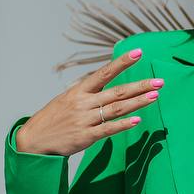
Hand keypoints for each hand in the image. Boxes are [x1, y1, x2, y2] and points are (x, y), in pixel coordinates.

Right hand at [15, 47, 162, 156]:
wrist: (34, 140)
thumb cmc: (54, 118)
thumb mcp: (67, 99)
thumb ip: (88, 93)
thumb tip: (108, 84)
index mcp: (79, 91)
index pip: (104, 72)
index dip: (122, 62)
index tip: (139, 52)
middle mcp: (83, 103)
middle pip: (117, 92)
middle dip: (140, 86)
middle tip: (160, 81)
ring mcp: (85, 120)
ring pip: (116, 109)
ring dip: (138, 102)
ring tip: (155, 96)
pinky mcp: (86, 137)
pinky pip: (108, 129)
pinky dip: (124, 125)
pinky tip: (138, 120)